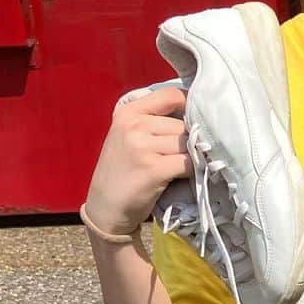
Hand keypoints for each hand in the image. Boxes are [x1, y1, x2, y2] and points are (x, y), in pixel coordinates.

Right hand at [84, 86, 190, 235]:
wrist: (105, 208)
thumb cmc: (124, 171)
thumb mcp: (129, 136)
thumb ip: (155, 121)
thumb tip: (198, 113)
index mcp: (128, 112)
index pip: (171, 95)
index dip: (191, 105)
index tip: (196, 120)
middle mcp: (133, 125)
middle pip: (184, 123)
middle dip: (190, 140)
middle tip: (182, 156)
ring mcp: (142, 146)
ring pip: (188, 143)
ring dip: (192, 157)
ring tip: (180, 168)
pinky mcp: (153, 169)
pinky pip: (188, 163)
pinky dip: (193, 171)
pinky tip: (183, 177)